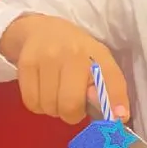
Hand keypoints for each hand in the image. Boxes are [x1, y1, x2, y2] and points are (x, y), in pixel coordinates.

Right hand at [0, 14, 128, 124]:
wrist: (43, 30)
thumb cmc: (76, 53)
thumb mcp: (98, 64)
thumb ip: (109, 88)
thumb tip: (119, 117)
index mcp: (98, 54)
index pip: (111, 80)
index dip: (115, 101)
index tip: (119, 118)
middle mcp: (74, 53)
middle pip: (71, 105)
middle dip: (71, 114)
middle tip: (71, 104)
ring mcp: (48, 56)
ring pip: (49, 106)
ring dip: (53, 109)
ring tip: (55, 93)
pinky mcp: (27, 63)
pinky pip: (32, 102)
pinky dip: (37, 105)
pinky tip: (42, 91)